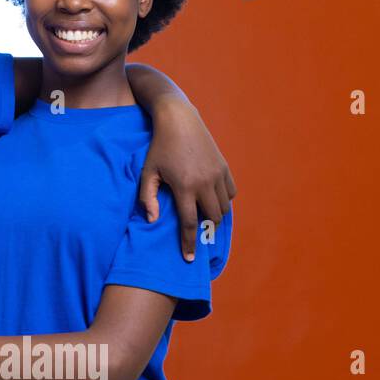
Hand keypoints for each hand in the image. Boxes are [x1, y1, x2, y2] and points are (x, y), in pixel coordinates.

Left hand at [140, 104, 236, 260]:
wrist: (179, 121)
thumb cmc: (159, 148)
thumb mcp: (148, 172)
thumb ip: (148, 198)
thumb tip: (152, 221)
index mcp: (185, 187)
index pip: (189, 223)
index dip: (189, 243)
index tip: (189, 259)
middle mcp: (205, 183)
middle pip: (212, 218)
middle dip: (205, 229)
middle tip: (196, 231)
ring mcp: (217, 175)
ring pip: (224, 207)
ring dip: (215, 215)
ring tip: (203, 216)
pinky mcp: (224, 167)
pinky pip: (231, 192)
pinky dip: (224, 200)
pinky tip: (212, 200)